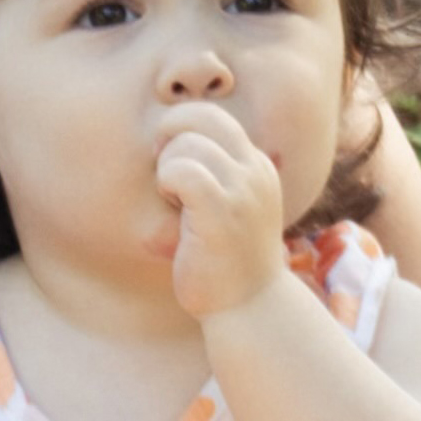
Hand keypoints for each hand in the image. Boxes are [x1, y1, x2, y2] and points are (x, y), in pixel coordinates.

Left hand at [153, 101, 289, 317]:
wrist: (247, 306)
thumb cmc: (221, 258)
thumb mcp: (225, 205)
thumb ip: (211, 172)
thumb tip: (169, 138)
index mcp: (255, 165)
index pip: (212, 115)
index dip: (180, 129)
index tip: (169, 162)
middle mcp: (255, 171)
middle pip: (201, 116)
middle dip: (169, 138)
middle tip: (165, 177)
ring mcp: (244, 191)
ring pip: (188, 143)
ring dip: (167, 170)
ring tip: (175, 201)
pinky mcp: (223, 213)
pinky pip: (184, 172)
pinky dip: (168, 184)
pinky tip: (174, 208)